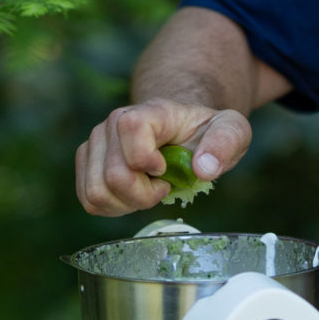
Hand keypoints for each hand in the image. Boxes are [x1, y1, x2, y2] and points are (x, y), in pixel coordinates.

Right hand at [75, 97, 251, 215]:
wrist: (180, 129)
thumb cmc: (204, 131)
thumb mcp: (231, 130)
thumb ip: (225, 143)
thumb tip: (203, 169)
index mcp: (149, 112)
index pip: (130, 128)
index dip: (146, 159)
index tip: (167, 170)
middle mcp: (112, 124)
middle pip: (114, 175)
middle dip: (144, 196)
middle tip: (164, 187)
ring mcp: (95, 143)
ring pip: (96, 192)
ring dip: (127, 204)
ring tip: (148, 191)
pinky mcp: (87, 162)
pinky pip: (88, 199)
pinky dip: (113, 207)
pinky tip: (133, 197)